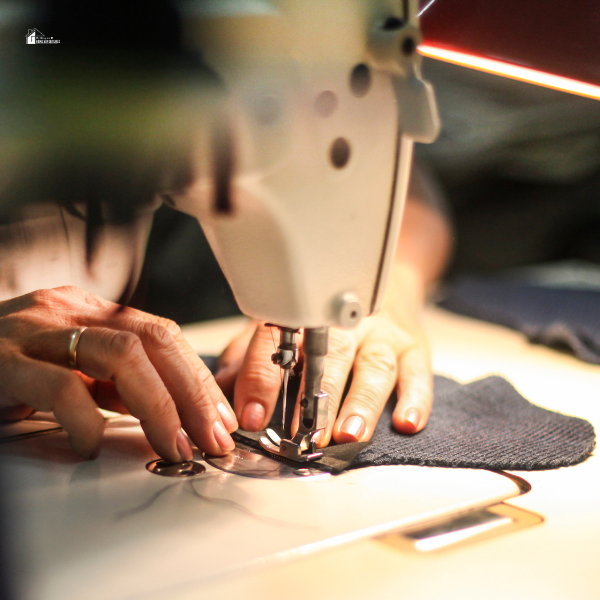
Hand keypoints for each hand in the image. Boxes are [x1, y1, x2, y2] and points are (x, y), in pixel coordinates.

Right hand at [0, 286, 237, 459]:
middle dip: (193, 391)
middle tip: (213, 436)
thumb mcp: (68, 371)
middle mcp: (64, 311)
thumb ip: (111, 384)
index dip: (198, 377)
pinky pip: (59, 387)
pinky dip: (88, 421)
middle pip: (152, 338)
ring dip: (160, 405)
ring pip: (120, 354)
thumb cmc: (0, 374)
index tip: (220, 417)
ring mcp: (32, 332)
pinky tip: (94, 445)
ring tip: (176, 445)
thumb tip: (172, 412)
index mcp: (85, 312)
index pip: (161, 333)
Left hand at [215, 268, 431, 445]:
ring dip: (362, 402)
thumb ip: (250, 356)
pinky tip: (407, 422)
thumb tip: (219, 386)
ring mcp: (382, 334)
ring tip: (351, 434)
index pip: (278, 345)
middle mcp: (346, 324)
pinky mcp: (413, 345)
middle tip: (308, 433)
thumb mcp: (282, 325)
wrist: (384, 279)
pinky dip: (416, 398)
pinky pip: (419, 370)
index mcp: (305, 318)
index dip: (262, 380)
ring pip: (374, 365)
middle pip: (332, 357)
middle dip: (319, 398)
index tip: (252, 415)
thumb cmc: (327, 312)